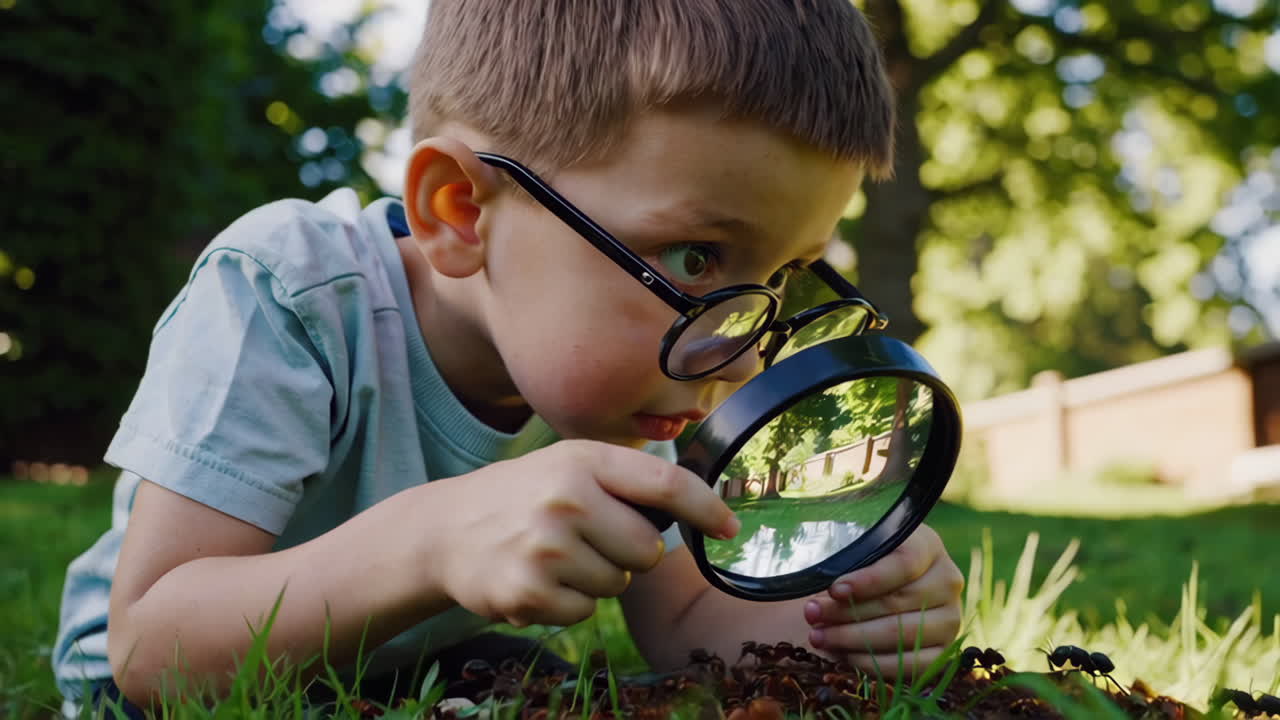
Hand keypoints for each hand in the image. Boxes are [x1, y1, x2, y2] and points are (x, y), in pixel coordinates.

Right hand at [425, 440, 738, 627]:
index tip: (730, 527)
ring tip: (555, 554)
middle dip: (629, 551)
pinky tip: (538, 577)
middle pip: (647, 549)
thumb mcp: (569, 464)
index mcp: (583, 460)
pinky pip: (585, 611)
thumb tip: (703, 503)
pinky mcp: (528, 592)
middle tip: (588, 536)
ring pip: (618, 583)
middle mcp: (566, 499)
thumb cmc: (524, 495)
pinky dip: (569, 601)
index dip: (705, 507)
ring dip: (596, 577)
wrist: (445, 529)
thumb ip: (626, 478)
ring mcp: (545, 547)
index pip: (664, 484)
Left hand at [802, 523, 962, 676]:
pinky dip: (873, 663)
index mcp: (928, 546)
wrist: (890, 585)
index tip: (834, 589)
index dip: (868, 579)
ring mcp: (950, 618)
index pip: (904, 563)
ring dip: (853, 639)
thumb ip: (846, 559)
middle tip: (811, 615)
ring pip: (901, 635)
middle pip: (897, 602)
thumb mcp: (859, 548)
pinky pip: (911, 665)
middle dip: (847, 612)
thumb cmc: (866, 561)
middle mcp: (948, 581)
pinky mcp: (944, 650)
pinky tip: (843, 655)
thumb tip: (828, 589)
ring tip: (818, 636)